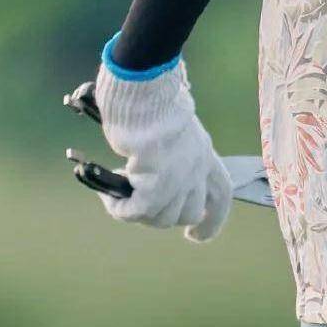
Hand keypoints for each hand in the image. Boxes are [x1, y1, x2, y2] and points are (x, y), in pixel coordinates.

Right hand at [92, 50, 232, 241]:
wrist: (144, 89)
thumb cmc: (151, 97)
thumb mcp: (172, 125)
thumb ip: (170, 149)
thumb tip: (150, 169)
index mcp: (205, 155)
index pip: (220, 198)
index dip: (210, 222)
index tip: (194, 237)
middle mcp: (197, 171)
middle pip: (186, 214)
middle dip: (161, 215)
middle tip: (136, 202)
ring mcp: (179, 180)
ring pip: (160, 217)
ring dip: (136, 211)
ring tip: (117, 191)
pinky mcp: (156, 185)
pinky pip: (136, 212)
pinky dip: (119, 208)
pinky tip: (106, 193)